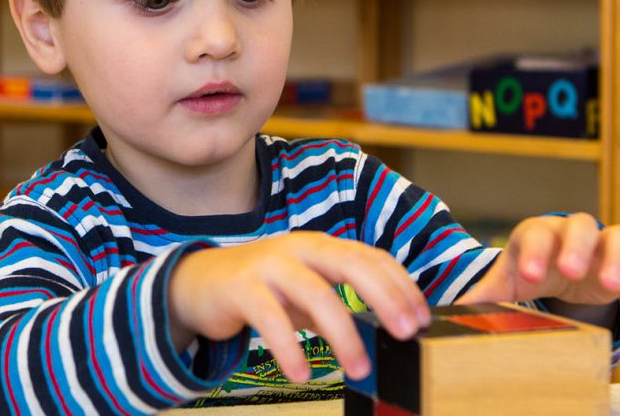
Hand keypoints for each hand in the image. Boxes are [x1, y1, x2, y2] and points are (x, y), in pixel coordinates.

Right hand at [167, 232, 429, 382]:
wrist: (198, 282)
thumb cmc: (263, 288)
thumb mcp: (305, 289)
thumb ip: (338, 301)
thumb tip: (385, 328)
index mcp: (322, 247)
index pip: (371, 258)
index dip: (400, 285)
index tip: (421, 319)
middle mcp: (301, 249)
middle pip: (352, 265)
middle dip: (385, 297)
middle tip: (407, 333)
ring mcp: (271, 265)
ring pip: (316, 294)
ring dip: (343, 334)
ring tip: (359, 368)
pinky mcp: (242, 288)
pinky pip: (271, 318)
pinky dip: (290, 347)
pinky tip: (302, 372)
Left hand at [456, 213, 619, 317]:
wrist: (554, 271)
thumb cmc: (525, 273)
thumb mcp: (500, 285)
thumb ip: (478, 296)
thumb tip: (438, 314)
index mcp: (534, 236)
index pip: (533, 231)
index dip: (533, 249)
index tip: (530, 274)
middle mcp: (571, 234)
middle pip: (577, 224)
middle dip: (574, 244)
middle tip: (570, 270)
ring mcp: (604, 248)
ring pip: (619, 235)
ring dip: (618, 256)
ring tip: (613, 284)